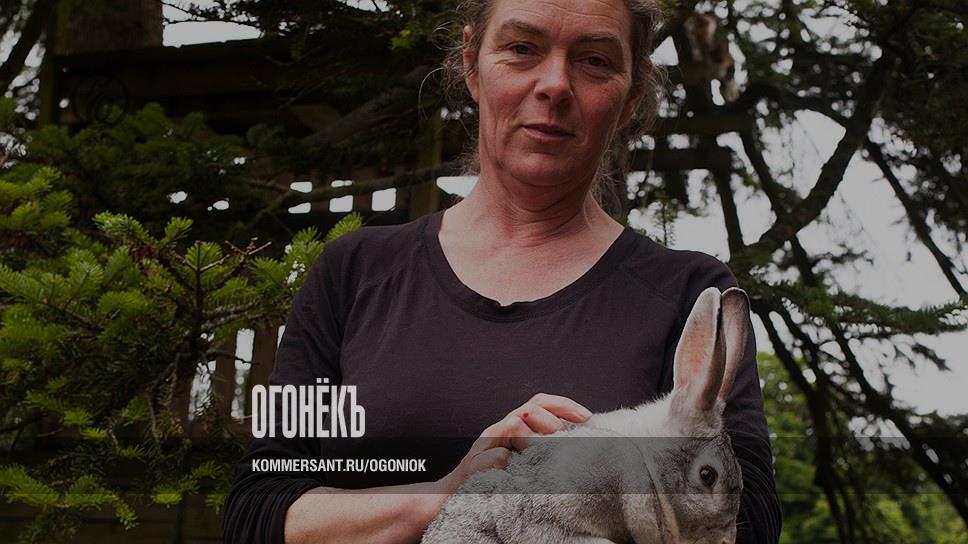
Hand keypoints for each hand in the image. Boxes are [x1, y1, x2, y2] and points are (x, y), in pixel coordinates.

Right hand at [434, 393, 592, 493]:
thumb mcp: (523, 463)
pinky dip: (507, 461)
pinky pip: (495, 457)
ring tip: (546, 455)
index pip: (540, 402)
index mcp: (513, 427)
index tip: (588, 418)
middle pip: (530, 408)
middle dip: (554, 422)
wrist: (451, 498)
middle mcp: (499, 430)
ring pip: (513, 425)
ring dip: (534, 439)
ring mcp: (484, 446)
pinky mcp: (472, 466)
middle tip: (568, 440)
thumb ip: (542, 448)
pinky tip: (515, 470)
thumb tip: (576, 439)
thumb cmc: (492, 482)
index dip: (565, 405)